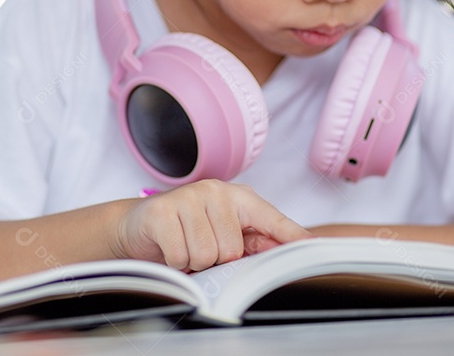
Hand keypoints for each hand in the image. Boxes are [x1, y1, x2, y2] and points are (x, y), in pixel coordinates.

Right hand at [110, 180, 311, 271]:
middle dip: (215, 260)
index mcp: (237, 197)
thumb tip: (293, 248)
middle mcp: (215, 191)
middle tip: (200, 248)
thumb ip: (255, 240)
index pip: (271, 218)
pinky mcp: (162, 212)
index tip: (314, 246)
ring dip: (193, 262)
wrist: (139, 224)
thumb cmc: (187, 230)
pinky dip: (175, 262)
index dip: (292, 236)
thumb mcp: (222, 232)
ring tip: (185, 247)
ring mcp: (188, 198)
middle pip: (232, 250)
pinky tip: (170, 247)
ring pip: (207, 256)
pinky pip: (181, 256)